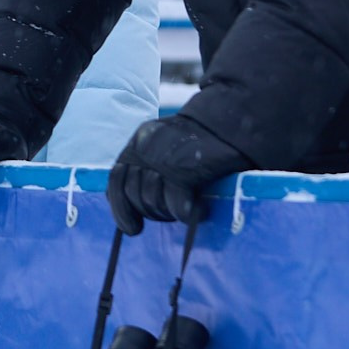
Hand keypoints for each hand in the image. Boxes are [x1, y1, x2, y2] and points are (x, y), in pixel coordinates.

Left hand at [108, 110, 249, 233]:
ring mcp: (163, 157)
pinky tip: (201, 211)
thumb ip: (148, 171)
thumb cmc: (202, 144)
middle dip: (151, 211)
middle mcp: (145, 146)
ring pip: (151, 199)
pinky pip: (175, 204)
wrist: (233, 120)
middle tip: (174, 212)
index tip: (134, 228)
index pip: (116, 179)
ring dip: (168, 213)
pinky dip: (185, 214)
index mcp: (138, 142)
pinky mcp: (185, 168)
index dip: (121, 208)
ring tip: (186, 208)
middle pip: (133, 193)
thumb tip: (135, 210)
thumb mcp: (166, 150)